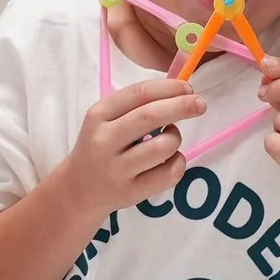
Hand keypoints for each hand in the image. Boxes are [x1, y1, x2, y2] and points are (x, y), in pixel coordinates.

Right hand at [52, 78, 204, 217]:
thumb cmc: (100, 146)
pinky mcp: (131, 191)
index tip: (188, 88)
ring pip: (163, 147)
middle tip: (200, 104)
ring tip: (170, 138)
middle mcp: (104, 140)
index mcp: (98, 115)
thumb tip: (180, 91)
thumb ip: (135, 105)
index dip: (168, 88)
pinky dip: (178, 162)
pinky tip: (170, 160)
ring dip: (176, 138)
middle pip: (151, 116)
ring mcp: (117, 169)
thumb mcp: (105, 120)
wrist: (79, 189)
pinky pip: (169, 173)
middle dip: (182, 106)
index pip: (139, 93)